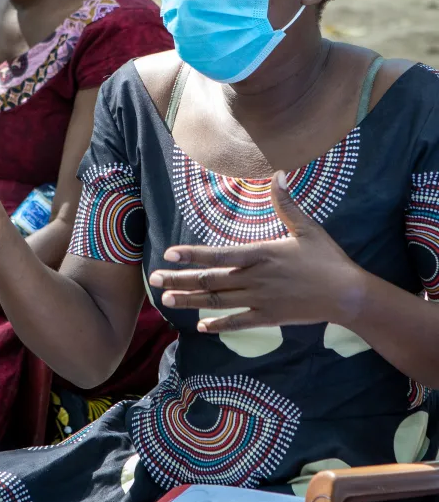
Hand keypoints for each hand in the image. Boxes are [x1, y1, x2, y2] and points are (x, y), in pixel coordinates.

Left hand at [150, 171, 365, 332]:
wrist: (347, 294)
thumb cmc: (327, 258)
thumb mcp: (307, 227)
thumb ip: (286, 204)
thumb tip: (278, 175)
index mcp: (261, 254)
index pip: (218, 255)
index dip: (192, 256)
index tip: (169, 255)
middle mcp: (255, 278)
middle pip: (210, 281)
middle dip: (179, 281)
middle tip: (154, 281)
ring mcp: (260, 300)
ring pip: (218, 302)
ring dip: (191, 302)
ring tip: (167, 301)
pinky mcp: (269, 318)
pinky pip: (238, 323)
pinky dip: (219, 325)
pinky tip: (202, 327)